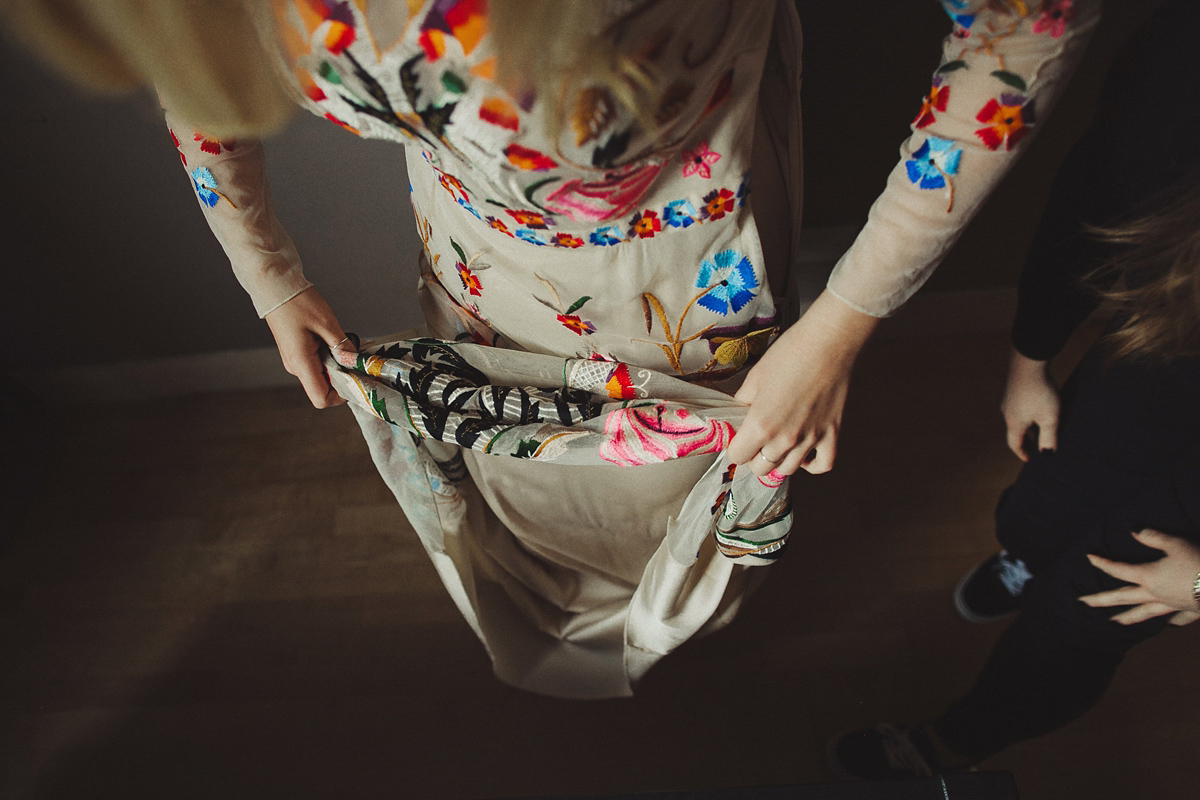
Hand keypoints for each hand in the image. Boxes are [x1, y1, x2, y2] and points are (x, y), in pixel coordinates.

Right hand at [264, 287, 353, 408]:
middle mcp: (295, 367)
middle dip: (342, 376)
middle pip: (323, 387)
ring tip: (342, 344)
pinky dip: (328, 357)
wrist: (275, 287)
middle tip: (354, 358)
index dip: (341, 395)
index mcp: (301, 363)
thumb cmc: (297, 302)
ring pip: (321, 375)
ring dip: (336, 365)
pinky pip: (316, 363)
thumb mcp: (327, 324)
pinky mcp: (296, 353)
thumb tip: (355, 362)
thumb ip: (343, 347)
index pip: (321, 399)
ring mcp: (294, 361)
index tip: (355, 379)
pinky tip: (332, 340)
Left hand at [728, 290, 877, 476]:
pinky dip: (811, 464)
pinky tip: (803, 452)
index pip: (738, 456)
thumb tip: (740, 413)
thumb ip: (744, 401)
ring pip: (787, 469)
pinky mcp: (832, 434)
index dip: (736, 447)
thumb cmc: (791, 353)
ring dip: (778, 460)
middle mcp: (785, 438)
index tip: (738, 438)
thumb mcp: (755, 376)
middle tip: (756, 441)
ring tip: (777, 444)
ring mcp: (811, 439)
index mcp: (761, 424)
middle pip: (761, 467)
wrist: (829, 343)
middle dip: (754, 456)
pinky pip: (822, 465)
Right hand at [1001, 349, 1058, 460]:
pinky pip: (1017, 408)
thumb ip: (1049, 437)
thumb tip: (1047, 455)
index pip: (1014, 444)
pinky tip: (1035, 408)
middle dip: (1024, 440)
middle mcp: (1007, 413)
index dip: (1022, 453)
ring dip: (1026, 426)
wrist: (1027, 363)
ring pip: (1016, 419)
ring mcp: (1008, 400)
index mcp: (1014, 424)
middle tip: (1034, 446)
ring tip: (1037, 428)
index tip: (1029, 459)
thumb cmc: (1040, 392)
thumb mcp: (1049, 418)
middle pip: (1014, 432)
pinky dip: (1025, 414)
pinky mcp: (1012, 389)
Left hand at [1080, 529, 1199, 625]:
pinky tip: (1169, 624)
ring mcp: (1171, 606)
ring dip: (1127, 617)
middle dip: (1101, 600)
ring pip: (1144, 613)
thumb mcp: (1176, 544)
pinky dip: (1171, 621)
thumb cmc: (1199, 564)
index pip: (1118, 570)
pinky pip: (1176, 618)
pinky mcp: (1189, 611)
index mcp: (1149, 577)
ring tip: (1114, 622)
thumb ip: (1153, 537)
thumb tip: (1135, 531)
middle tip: (1082, 602)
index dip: (1102, 563)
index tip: (1088, 557)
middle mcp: (1155, 595)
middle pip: (1122, 597)